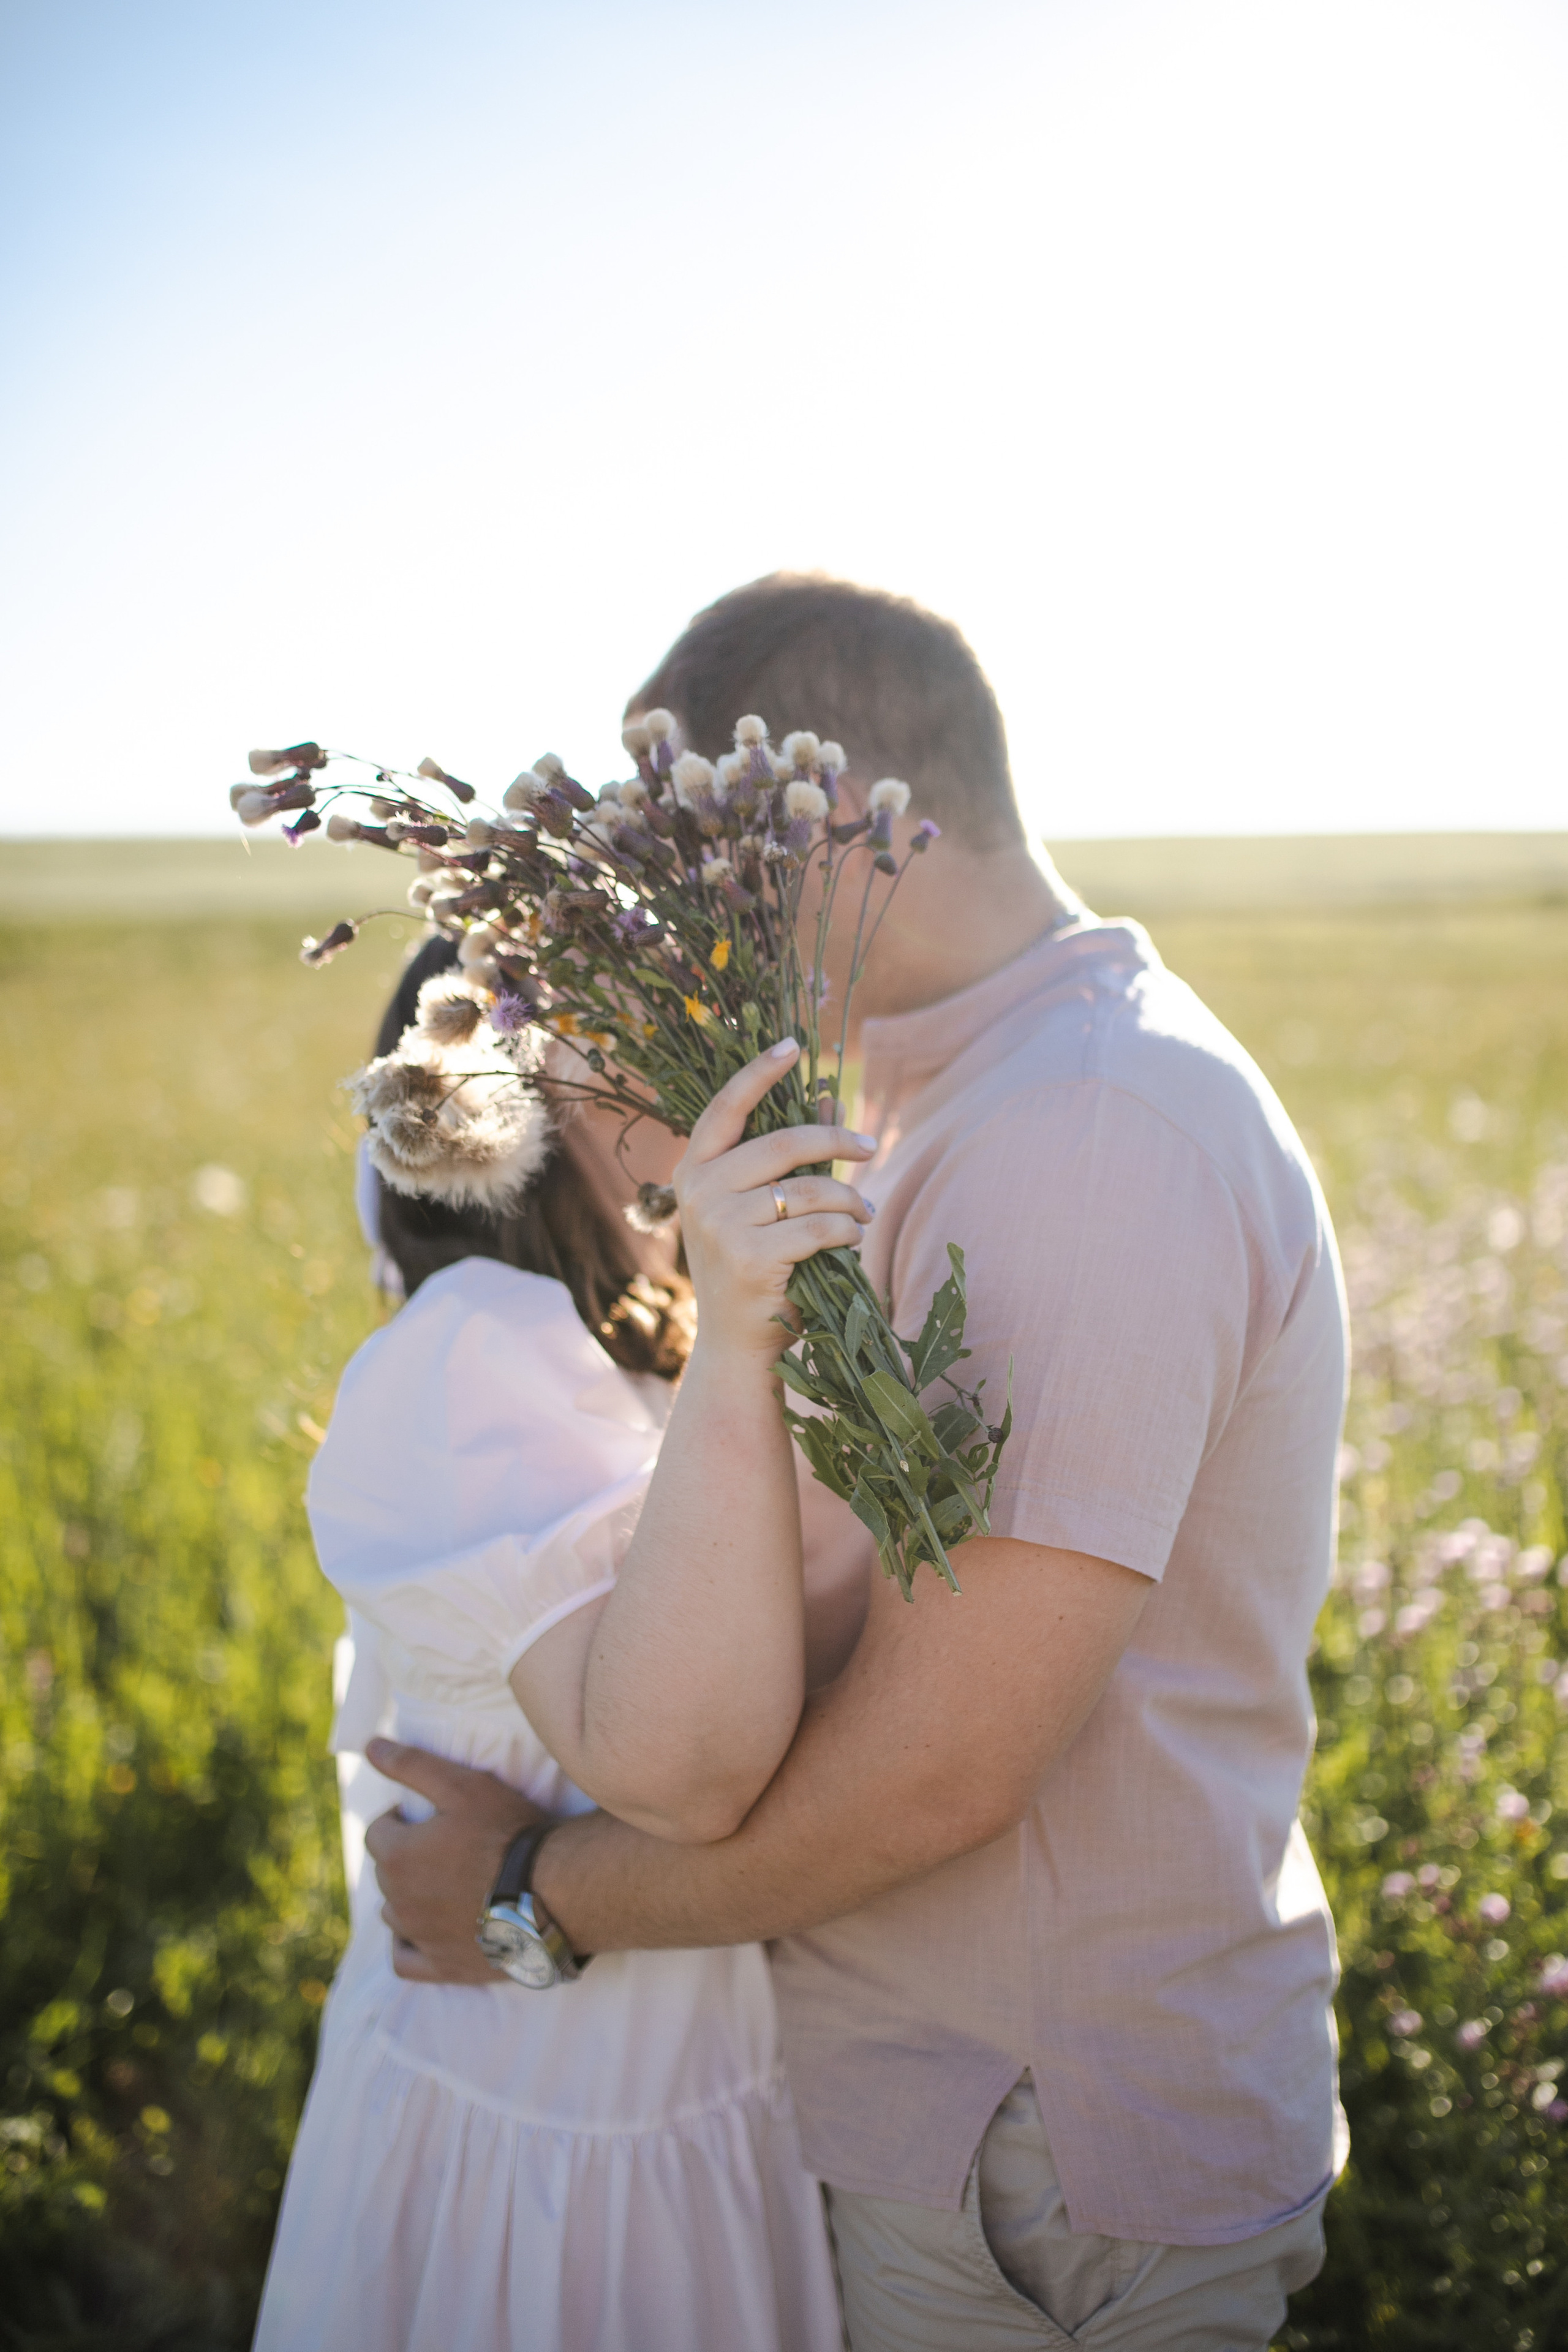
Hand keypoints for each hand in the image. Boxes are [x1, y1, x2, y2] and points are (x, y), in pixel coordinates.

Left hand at [363, 1737, 543, 1982]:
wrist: (550, 1891)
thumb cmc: (506, 1832)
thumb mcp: (461, 1785)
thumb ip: (412, 1764)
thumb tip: (370, 1745)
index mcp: (397, 1856)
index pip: (378, 1832)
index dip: (400, 1820)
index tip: (430, 1817)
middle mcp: (398, 1901)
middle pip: (386, 1873)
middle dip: (405, 1856)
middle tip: (446, 1845)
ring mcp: (419, 1937)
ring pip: (394, 1913)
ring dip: (408, 1896)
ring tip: (445, 1882)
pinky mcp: (442, 1966)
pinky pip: (405, 1960)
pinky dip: (408, 1944)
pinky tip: (425, 1930)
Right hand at [673, 1039, 876, 1363]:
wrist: (736, 1345)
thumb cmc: (753, 1269)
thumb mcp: (759, 1208)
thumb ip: (791, 1157)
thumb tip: (831, 1100)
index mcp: (694, 1171)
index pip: (725, 1107)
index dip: (758, 1071)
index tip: (793, 1046)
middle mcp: (699, 1192)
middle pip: (782, 1143)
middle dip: (835, 1141)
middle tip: (869, 1146)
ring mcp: (719, 1225)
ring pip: (808, 1189)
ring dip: (849, 1199)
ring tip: (863, 1215)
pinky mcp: (749, 1258)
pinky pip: (818, 1227)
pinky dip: (847, 1231)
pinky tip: (853, 1239)